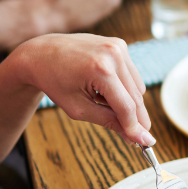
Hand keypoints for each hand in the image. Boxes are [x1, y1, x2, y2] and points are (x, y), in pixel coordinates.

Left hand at [18, 32, 154, 144]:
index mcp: (100, 70)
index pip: (126, 106)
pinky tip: (104, 89)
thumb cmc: (55, 82)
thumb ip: (109, 122)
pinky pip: (132, 75)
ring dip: (129, 102)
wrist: (41, 54)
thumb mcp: (78, 109)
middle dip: (137, 119)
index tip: (146, 144)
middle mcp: (113, 54)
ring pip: (138, 87)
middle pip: (136, 97)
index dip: (135, 127)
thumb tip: (135, 137)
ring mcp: (118, 47)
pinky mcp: (119, 44)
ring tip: (102, 102)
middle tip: (138, 138)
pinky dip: (124, 88)